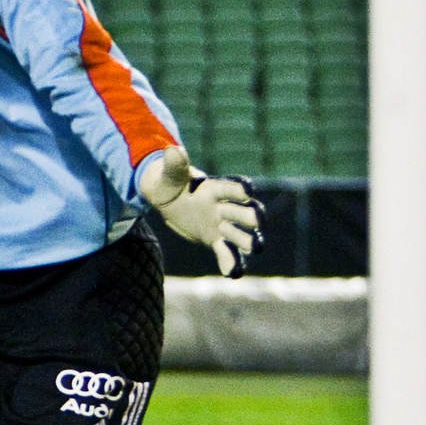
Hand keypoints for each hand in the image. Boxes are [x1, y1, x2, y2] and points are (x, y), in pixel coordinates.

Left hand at [139, 147, 264, 277]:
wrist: (169, 199)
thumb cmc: (170, 182)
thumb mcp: (168, 175)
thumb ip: (173, 165)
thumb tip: (173, 150)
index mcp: (214, 188)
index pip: (232, 187)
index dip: (240, 189)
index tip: (247, 192)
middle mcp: (224, 206)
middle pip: (244, 212)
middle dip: (251, 217)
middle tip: (256, 224)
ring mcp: (222, 224)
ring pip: (241, 235)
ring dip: (248, 241)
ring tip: (254, 248)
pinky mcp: (216, 239)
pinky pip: (227, 253)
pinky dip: (232, 263)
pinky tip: (234, 274)